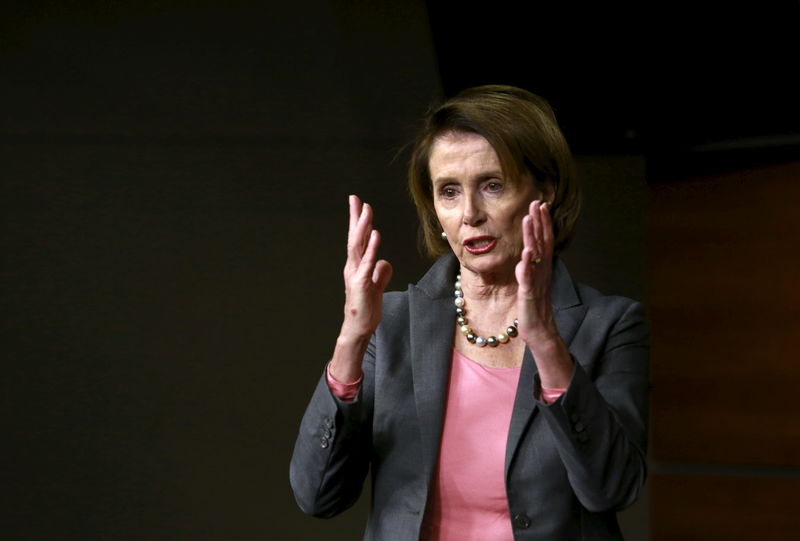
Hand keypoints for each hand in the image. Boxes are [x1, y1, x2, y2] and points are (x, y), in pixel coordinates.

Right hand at [339, 195, 392, 342]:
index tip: (358, 204)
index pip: (358, 239)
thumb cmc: (366, 309)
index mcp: (356, 265)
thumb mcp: (376, 287)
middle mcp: (353, 266)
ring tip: (366, 211)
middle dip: (355, 217)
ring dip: (362, 227)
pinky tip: (375, 234)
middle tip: (356, 199)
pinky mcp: (362, 283)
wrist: (359, 328)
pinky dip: (372, 247)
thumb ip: (380, 274)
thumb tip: (385, 262)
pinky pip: (368, 262)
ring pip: (358, 246)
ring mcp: (356, 274)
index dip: (358, 221)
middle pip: (355, 237)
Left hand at [514, 200, 572, 387]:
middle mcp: (542, 272)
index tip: (540, 205)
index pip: (544, 241)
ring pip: (535, 255)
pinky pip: (528, 278)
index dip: (542, 223)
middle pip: (542, 243)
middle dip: (539, 222)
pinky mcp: (529, 295)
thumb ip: (531, 267)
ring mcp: (536, 282)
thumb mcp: (533, 283)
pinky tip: (526, 253)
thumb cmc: (535, 308)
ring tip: (529, 219)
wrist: (540, 332)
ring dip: (532, 236)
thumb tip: (528, 252)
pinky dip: (527, 265)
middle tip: (537, 203)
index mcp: (543, 268)